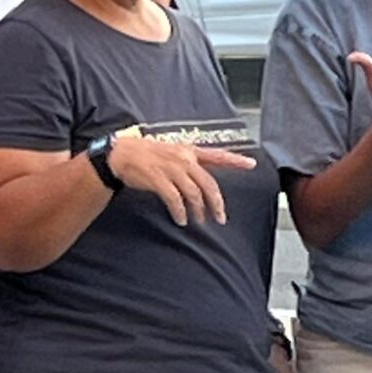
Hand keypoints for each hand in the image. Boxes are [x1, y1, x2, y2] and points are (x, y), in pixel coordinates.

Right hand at [106, 130, 255, 226]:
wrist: (120, 155)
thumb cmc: (145, 155)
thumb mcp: (171, 153)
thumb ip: (188, 164)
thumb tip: (202, 182)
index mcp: (188, 151)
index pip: (217, 155)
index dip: (235, 160)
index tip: (251, 164)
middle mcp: (183, 158)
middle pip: (208, 183)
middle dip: (216, 203)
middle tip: (220, 218)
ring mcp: (171, 168)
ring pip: (194, 193)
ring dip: (198, 210)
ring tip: (198, 221)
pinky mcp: (158, 179)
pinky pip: (175, 199)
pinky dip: (180, 212)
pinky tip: (181, 220)